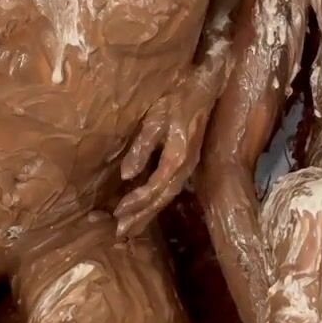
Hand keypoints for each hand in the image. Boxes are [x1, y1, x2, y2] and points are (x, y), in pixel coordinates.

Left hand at [113, 52, 227, 238]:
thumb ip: (142, 148)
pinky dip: (154, 202)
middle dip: (141, 216)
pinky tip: (144, 209)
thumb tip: (127, 176)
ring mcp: (188, 168)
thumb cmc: (176, 102)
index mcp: (177, 159)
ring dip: (147, 213)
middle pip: (161, 199)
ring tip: (129, 228)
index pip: (155, 188)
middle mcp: (185, 168)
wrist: (203, 90)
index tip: (118, 213)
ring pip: (166, 197)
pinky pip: (169, 189)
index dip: (136, 202)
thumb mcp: (155, 120)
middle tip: (120, 232)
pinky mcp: (186, 165)